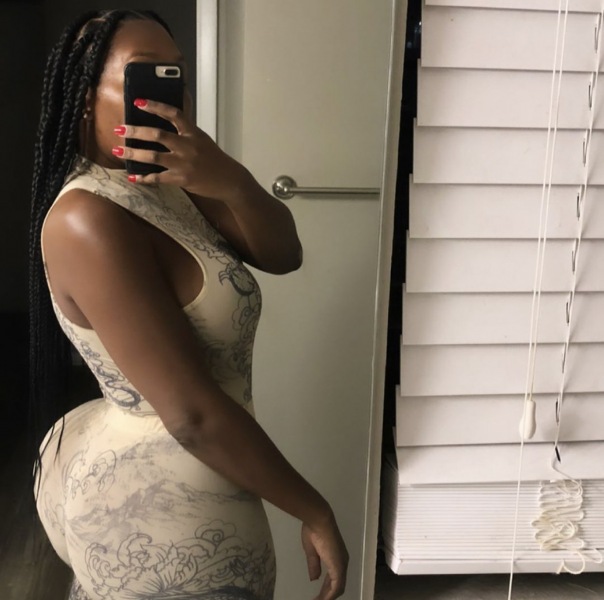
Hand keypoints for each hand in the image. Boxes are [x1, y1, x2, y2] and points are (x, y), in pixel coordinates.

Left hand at [113, 99, 248, 200]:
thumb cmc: (215, 159)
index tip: (138, 102)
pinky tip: (133, 177)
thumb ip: (186, 133)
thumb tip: (165, 127)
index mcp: (193, 133)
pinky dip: (144, 178)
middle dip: (135, 132)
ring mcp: (184, 163)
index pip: (173, 114)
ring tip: (118, 152)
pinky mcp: (182, 179)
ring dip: (133, 154)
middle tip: (119, 129)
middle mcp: (187, 146)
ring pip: (153, 157)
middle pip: (157, 135)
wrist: (229, 179)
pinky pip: (158, 177)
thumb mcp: (202, 140)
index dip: (155, 106)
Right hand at [301, 514, 348, 599]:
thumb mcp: (312, 551)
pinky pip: (336, 586)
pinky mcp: (338, 566)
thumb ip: (314, 565)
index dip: (326, 589)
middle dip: (327, 595)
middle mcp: (342, 562)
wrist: (318, 520)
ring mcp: (341, 564)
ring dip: (328, 597)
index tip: (318, 597)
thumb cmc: (314, 530)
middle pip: (337, 585)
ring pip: (338, 588)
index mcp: (336, 557)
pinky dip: (329, 595)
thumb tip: (314, 578)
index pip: (334, 579)